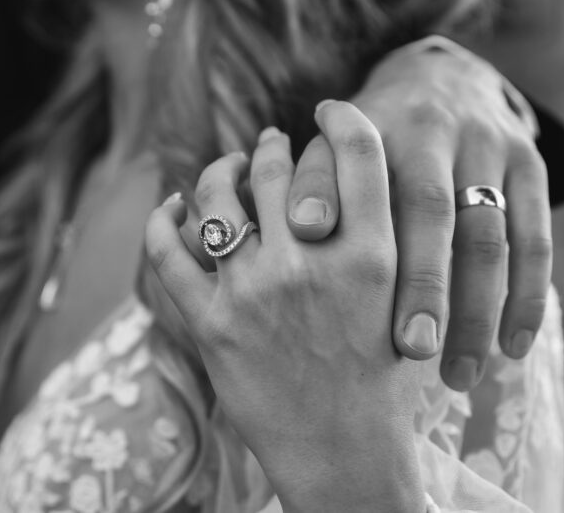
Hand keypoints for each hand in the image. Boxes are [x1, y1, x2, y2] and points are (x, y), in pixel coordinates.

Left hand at [146, 102, 424, 512]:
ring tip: (223, 170)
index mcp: (373, 256)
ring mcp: (256, 293)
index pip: (358, 153)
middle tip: (269, 141)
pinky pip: (169, 254)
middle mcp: (313, 264)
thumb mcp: (400, 301)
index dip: (341, 118)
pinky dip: (163, 222)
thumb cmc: (380, 379)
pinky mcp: (211, 325)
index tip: (328, 109)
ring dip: (218, 173)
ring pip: (220, 199)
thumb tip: (343, 177)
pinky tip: (171, 210)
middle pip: (280, 167)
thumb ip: (378, 238)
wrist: (344, 452)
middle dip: (272, 145)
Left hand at [285, 36, 552, 390]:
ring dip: (478, 310)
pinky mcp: (531, 162)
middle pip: (433, 214)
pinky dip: (528, 295)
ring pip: (490, 234)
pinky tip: (513, 347)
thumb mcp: (338, 144)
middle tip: (413, 352)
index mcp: (380, 127)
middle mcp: (437, 131)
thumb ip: (315, 183)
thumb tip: (302, 229)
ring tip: (458, 377)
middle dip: (425, 288)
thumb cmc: (371, 137)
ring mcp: (490, 145)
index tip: (343, 297)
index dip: (362, 244)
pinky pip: (536, 237)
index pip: (372, 189)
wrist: (443, 78)